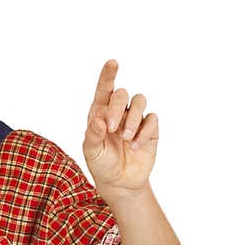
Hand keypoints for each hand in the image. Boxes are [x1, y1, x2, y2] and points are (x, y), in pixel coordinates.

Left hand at [82, 59, 157, 195]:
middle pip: (122, 94)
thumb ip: (93, 135)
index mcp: (100, 112)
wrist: (120, 182)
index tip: (113, 63)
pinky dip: (144, 132)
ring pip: (140, 101)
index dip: (108, 75)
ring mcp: (135, 119)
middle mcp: (118, 111)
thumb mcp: (92, 152)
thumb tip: (98, 120)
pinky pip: (152, 120)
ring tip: (126, 138)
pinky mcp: (150, 129)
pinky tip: (135, 146)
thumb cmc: (102, 163)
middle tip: (112, 128)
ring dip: (133, 119)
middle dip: (117, 108)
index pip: (104, 89)